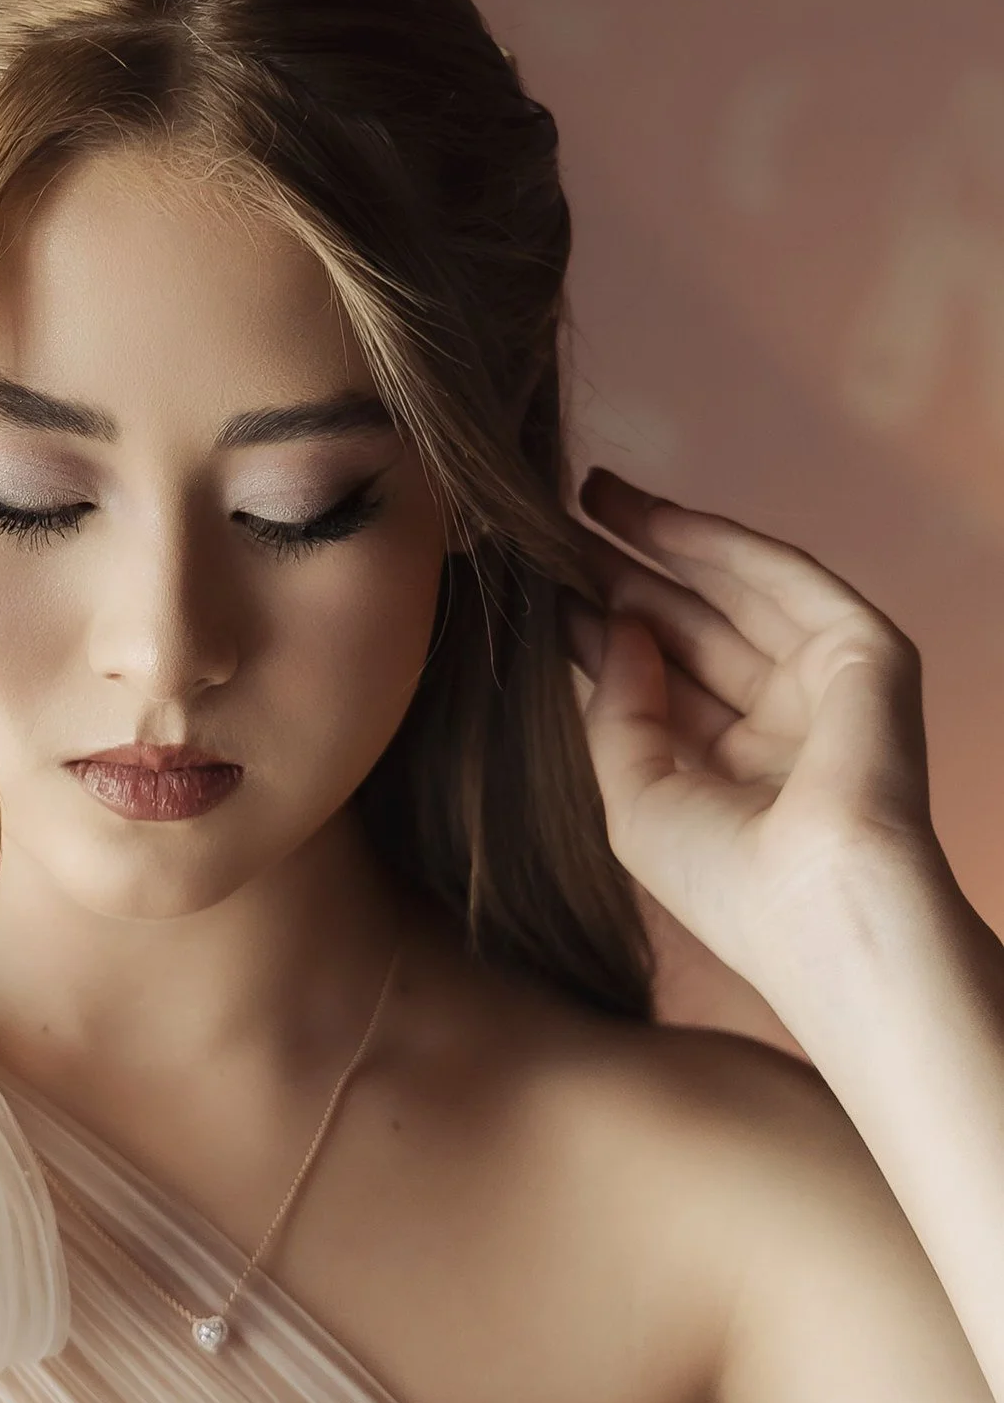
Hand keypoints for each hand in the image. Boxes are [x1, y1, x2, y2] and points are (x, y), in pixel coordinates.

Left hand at [564, 467, 939, 995]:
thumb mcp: (637, 795)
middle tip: (556, 519)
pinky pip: (785, 580)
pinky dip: (722, 545)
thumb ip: (617, 708)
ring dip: (668, 540)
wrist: (820, 907)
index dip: (597, 630)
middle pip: (689, 627)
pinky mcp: (866, 653)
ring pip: (734, 592)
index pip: (656, 682)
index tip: (537, 583)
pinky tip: (658, 519)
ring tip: (593, 495)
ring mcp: (825, 687)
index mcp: (732, 775)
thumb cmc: (726, 883)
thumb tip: (613, 623)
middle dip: (624, 573)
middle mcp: (779, 726)